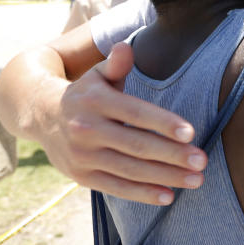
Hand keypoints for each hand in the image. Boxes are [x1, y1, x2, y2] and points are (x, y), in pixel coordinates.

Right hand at [42, 43, 207, 204]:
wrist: (41, 114)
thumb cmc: (85, 93)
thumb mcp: (96, 74)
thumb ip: (115, 64)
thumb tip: (125, 48)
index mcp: (95, 101)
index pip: (135, 113)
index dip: (163, 123)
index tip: (191, 133)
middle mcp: (87, 129)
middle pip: (137, 145)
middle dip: (173, 155)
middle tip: (202, 161)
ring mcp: (83, 156)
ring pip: (131, 170)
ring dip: (166, 177)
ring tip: (196, 180)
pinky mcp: (82, 176)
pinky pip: (116, 187)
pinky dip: (143, 194)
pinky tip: (168, 196)